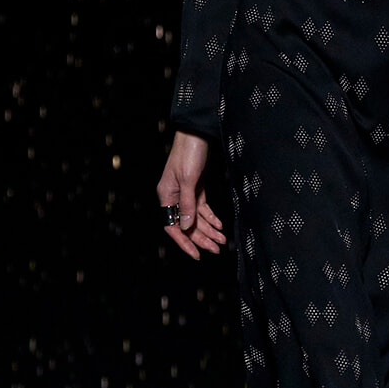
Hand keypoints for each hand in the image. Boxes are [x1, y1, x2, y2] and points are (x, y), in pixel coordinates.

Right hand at [156, 129, 226, 259]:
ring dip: (209, 229)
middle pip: (187, 224)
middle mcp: (174, 196)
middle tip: (217, 249)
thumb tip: (186, 227)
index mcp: (166, 196)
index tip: (197, 254)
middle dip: (202, 238)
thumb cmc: (189, 153)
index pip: (172, 226)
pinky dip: (211, 217)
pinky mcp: (195, 187)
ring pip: (196, 217)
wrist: (197, 133)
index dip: (184, 241)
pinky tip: (219, 225)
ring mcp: (185, 192)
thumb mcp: (188, 180)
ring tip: (222, 240)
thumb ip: (187, 204)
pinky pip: (202, 208)